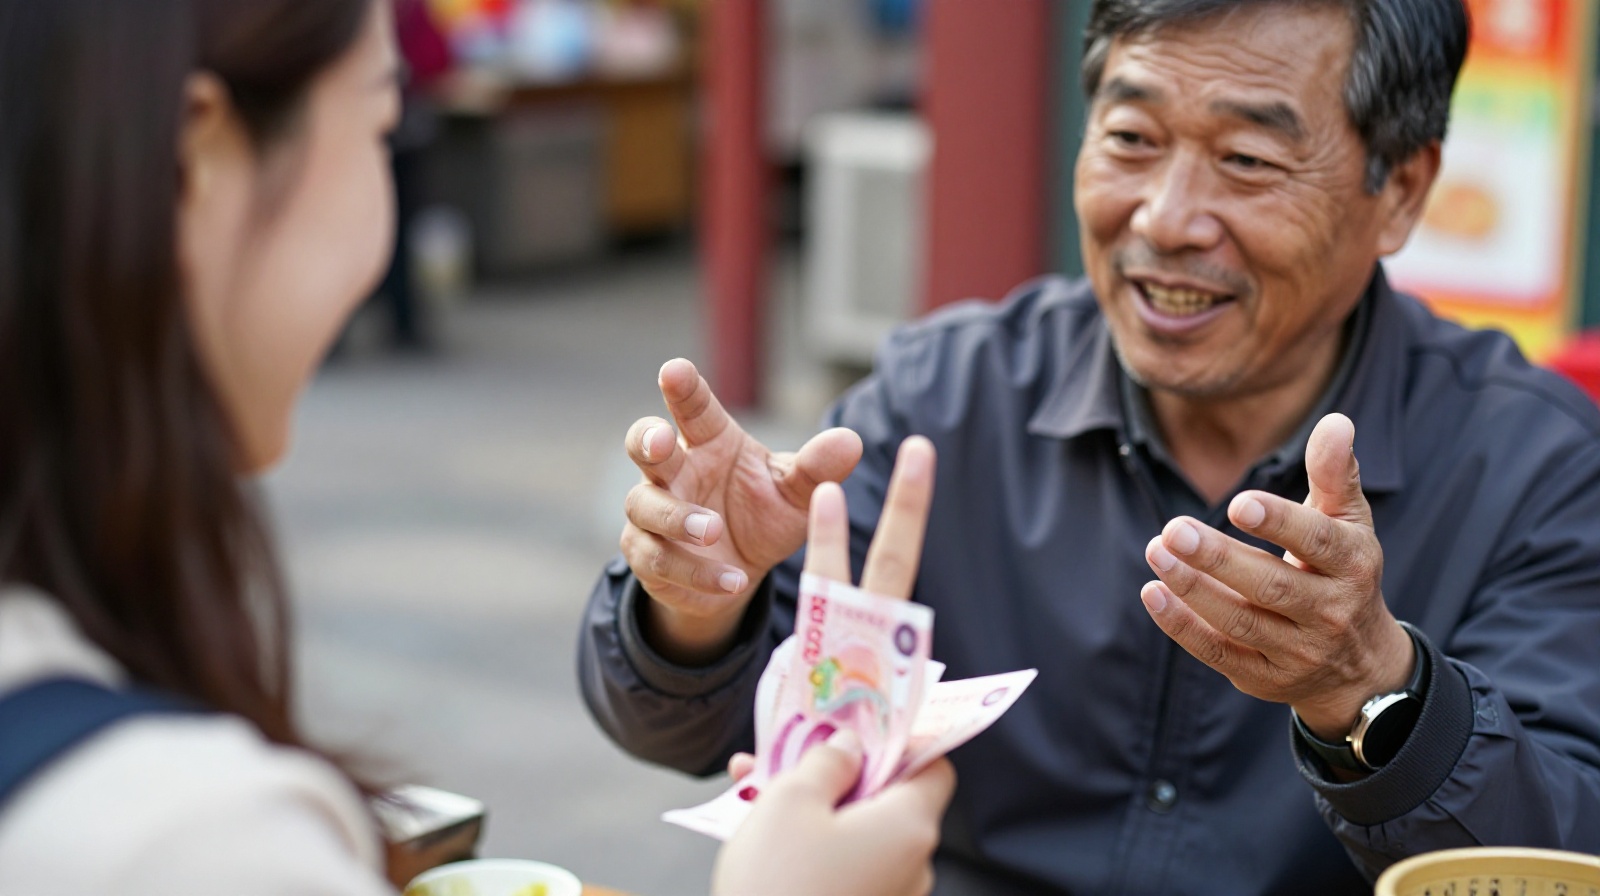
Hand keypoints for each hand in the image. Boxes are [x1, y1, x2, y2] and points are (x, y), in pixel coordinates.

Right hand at [621, 359, 862, 663]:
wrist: (740, 574)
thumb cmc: (764, 514)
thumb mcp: (796, 493)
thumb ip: (817, 468)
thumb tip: (850, 440)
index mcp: (709, 441)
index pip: (693, 408)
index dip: (683, 388)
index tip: (675, 370)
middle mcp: (675, 470)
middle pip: (645, 444)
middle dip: (649, 439)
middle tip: (662, 440)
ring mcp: (653, 513)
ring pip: (647, 506)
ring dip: (677, 517)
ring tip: (712, 529)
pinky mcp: (648, 556)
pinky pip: (661, 562)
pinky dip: (697, 572)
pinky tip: (732, 580)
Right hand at [712, 731, 955, 895]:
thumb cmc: (778, 886)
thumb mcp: (791, 801)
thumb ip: (826, 761)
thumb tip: (848, 747)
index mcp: (909, 827)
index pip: (935, 768)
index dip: (899, 742)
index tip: (859, 728)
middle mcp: (913, 866)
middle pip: (888, 799)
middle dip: (838, 773)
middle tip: (790, 756)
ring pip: (858, 834)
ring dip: (816, 808)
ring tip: (756, 790)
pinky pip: (847, 866)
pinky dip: (816, 846)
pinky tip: (764, 835)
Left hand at [1140, 413, 1414, 739]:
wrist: (1360, 664)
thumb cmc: (1341, 570)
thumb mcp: (1348, 523)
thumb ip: (1334, 473)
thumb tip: (1336, 421)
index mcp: (1354, 564)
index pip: (1318, 541)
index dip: (1280, 523)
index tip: (1239, 503)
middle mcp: (1330, 611)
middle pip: (1271, 585)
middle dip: (1218, 558)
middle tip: (1174, 528)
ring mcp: (1297, 651)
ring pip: (1240, 621)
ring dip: (1192, 587)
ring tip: (1156, 550)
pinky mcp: (1263, 677)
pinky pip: (1218, 652)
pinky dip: (1181, 625)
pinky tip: (1153, 592)